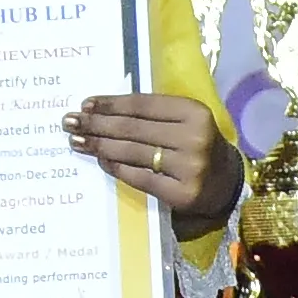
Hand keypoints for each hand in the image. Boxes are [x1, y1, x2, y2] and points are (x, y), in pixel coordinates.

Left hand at [70, 88, 233, 213]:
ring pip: (133, 152)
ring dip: (100, 146)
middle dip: (97, 124)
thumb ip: (153, 114)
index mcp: (194, 112)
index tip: (85, 104)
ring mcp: (189, 167)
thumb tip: (101, 110)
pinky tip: (100, 160)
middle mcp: (193, 137)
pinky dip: (116, 167)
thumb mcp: (185, 121)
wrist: (227, 182)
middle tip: (70, 122)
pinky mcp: (182, 193)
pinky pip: (139, 177)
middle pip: (133, 128)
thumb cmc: (198, 145)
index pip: (143, 105)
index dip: (111, 103)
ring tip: (78, 140)